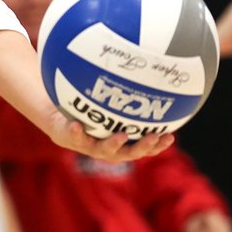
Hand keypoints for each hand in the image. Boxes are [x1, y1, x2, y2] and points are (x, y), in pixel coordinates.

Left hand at [45, 108, 174, 162]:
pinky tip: (76, 124)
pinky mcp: (72, 139)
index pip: (144, 148)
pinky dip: (76, 131)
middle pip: (129, 153)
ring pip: (105, 149)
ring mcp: (91, 146)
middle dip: (143, 146)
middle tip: (153, 136)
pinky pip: (73, 135)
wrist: (60, 123)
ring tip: (122, 135)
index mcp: (121, 144)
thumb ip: (126, 99)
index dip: (158, 145)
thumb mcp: (109, 108)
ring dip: (114, 143)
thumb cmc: (92, 114)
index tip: (170, 136)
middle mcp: (109, 149)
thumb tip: (150, 77)